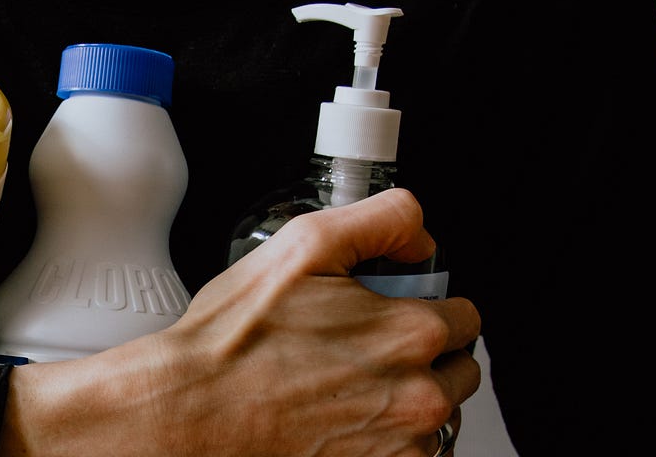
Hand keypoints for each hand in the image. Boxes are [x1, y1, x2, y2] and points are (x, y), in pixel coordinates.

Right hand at [0, 188, 480, 455]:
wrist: (190, 414)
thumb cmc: (233, 343)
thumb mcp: (303, 246)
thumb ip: (382, 221)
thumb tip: (420, 235)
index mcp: (413, 334)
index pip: (465, 315)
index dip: (424, 304)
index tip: (387, 311)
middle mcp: (419, 397)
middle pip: (458, 369)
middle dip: (421, 354)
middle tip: (362, 348)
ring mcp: (402, 447)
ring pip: (434, 415)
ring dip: (404, 398)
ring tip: (343, 386)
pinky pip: (409, 454)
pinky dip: (383, 438)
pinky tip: (337, 418)